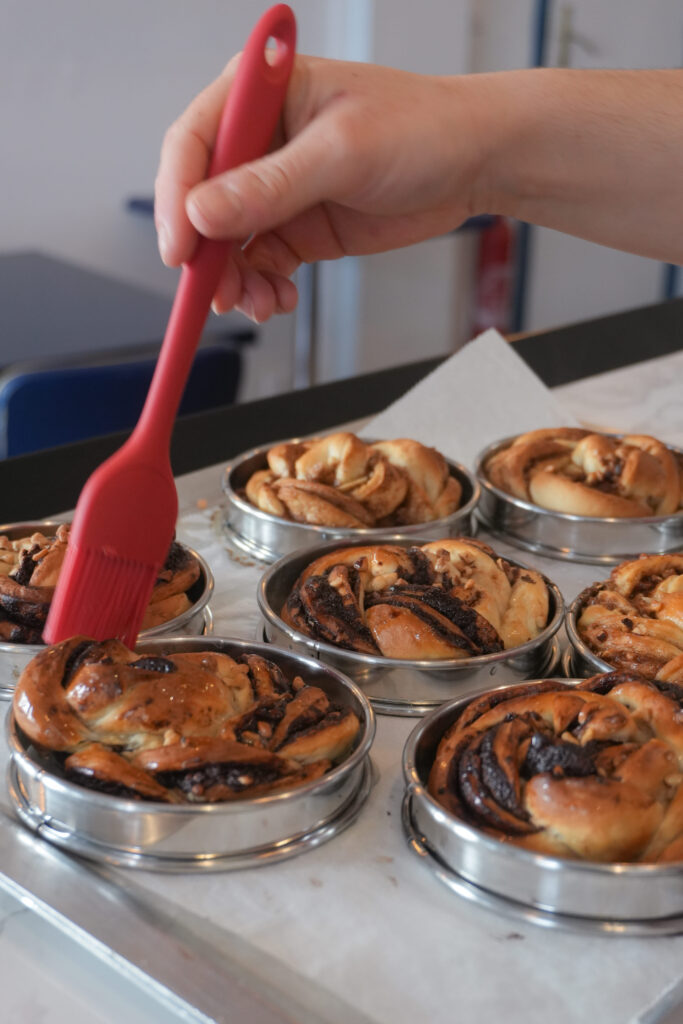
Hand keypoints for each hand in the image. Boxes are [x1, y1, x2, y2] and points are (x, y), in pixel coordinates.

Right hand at [154, 56, 485, 320]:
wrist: (475, 162)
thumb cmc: (421, 128)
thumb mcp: (342, 153)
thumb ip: (271, 187)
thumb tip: (204, 214)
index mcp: (262, 96)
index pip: (194, 143)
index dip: (177, 197)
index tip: (181, 247)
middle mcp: (261, 142)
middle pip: (203, 200)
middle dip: (206, 251)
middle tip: (214, 291)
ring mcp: (278, 189)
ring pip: (229, 242)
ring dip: (235, 279)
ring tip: (258, 303)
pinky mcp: (299, 227)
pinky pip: (262, 264)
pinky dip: (262, 288)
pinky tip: (278, 300)